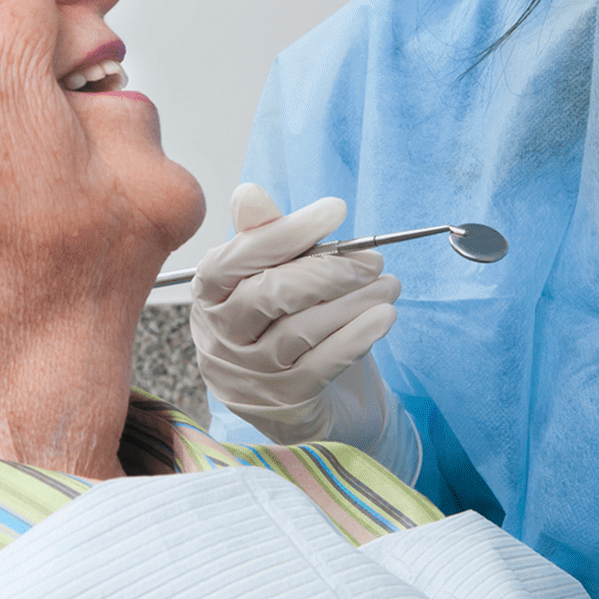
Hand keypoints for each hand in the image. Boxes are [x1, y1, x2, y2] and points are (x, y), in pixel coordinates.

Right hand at [190, 186, 413, 470]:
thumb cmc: (288, 321)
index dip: (288, 231)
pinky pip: (324, 365)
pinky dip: (359, 335)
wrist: (313, 399)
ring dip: (355, 301)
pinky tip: (384, 316)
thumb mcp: (275, 274)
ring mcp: (249, 376)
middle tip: (373, 261)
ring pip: (303, 329)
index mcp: (210, 291)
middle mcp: (219, 336)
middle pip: (272, 293)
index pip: (240, 256)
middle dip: (330, 270)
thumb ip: (266, 235)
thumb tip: (250, 194)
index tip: (336, 209)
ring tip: (389, 285)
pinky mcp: (283, 405)